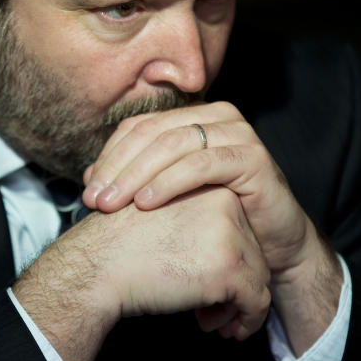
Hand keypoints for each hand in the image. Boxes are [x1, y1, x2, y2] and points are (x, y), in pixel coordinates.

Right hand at [13, 186, 270, 360]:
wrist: (96, 263)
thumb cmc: (113, 242)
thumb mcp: (157, 212)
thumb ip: (188, 218)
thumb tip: (209, 251)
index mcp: (207, 183)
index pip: (237, 225)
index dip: (223, 257)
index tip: (201, 278)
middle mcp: (225, 202)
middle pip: (251, 250)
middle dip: (231, 283)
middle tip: (205, 306)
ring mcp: (230, 233)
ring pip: (257, 275)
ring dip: (237, 303)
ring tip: (210, 320)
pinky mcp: (230, 266)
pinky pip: (255, 300)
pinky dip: (244, 319)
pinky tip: (218, 328)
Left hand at [81, 101, 341, 353]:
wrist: (272, 245)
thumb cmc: (218, 218)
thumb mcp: (171, 194)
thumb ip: (135, 178)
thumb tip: (87, 177)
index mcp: (193, 117)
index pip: (139, 127)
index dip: (109, 156)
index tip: (87, 190)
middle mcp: (216, 116)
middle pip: (152, 133)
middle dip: (118, 166)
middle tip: (95, 199)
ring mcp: (237, 133)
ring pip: (173, 145)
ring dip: (137, 174)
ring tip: (113, 203)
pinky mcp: (252, 157)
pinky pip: (202, 164)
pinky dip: (169, 182)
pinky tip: (146, 203)